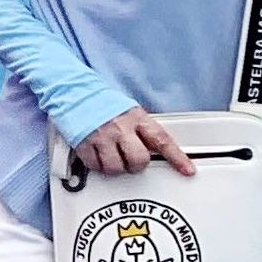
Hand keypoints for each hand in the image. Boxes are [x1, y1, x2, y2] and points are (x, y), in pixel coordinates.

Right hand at [77, 109, 194, 177]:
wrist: (73, 91)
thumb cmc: (102, 103)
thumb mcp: (129, 111)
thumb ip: (142, 130)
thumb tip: (156, 149)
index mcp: (137, 118)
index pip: (162, 140)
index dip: (177, 158)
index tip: (187, 170)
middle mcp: (121, 127)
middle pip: (139, 160)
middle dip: (136, 165)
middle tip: (130, 160)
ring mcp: (102, 136)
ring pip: (116, 168)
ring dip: (115, 168)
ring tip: (111, 156)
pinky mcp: (84, 143)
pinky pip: (96, 166)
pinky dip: (98, 165)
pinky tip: (98, 155)